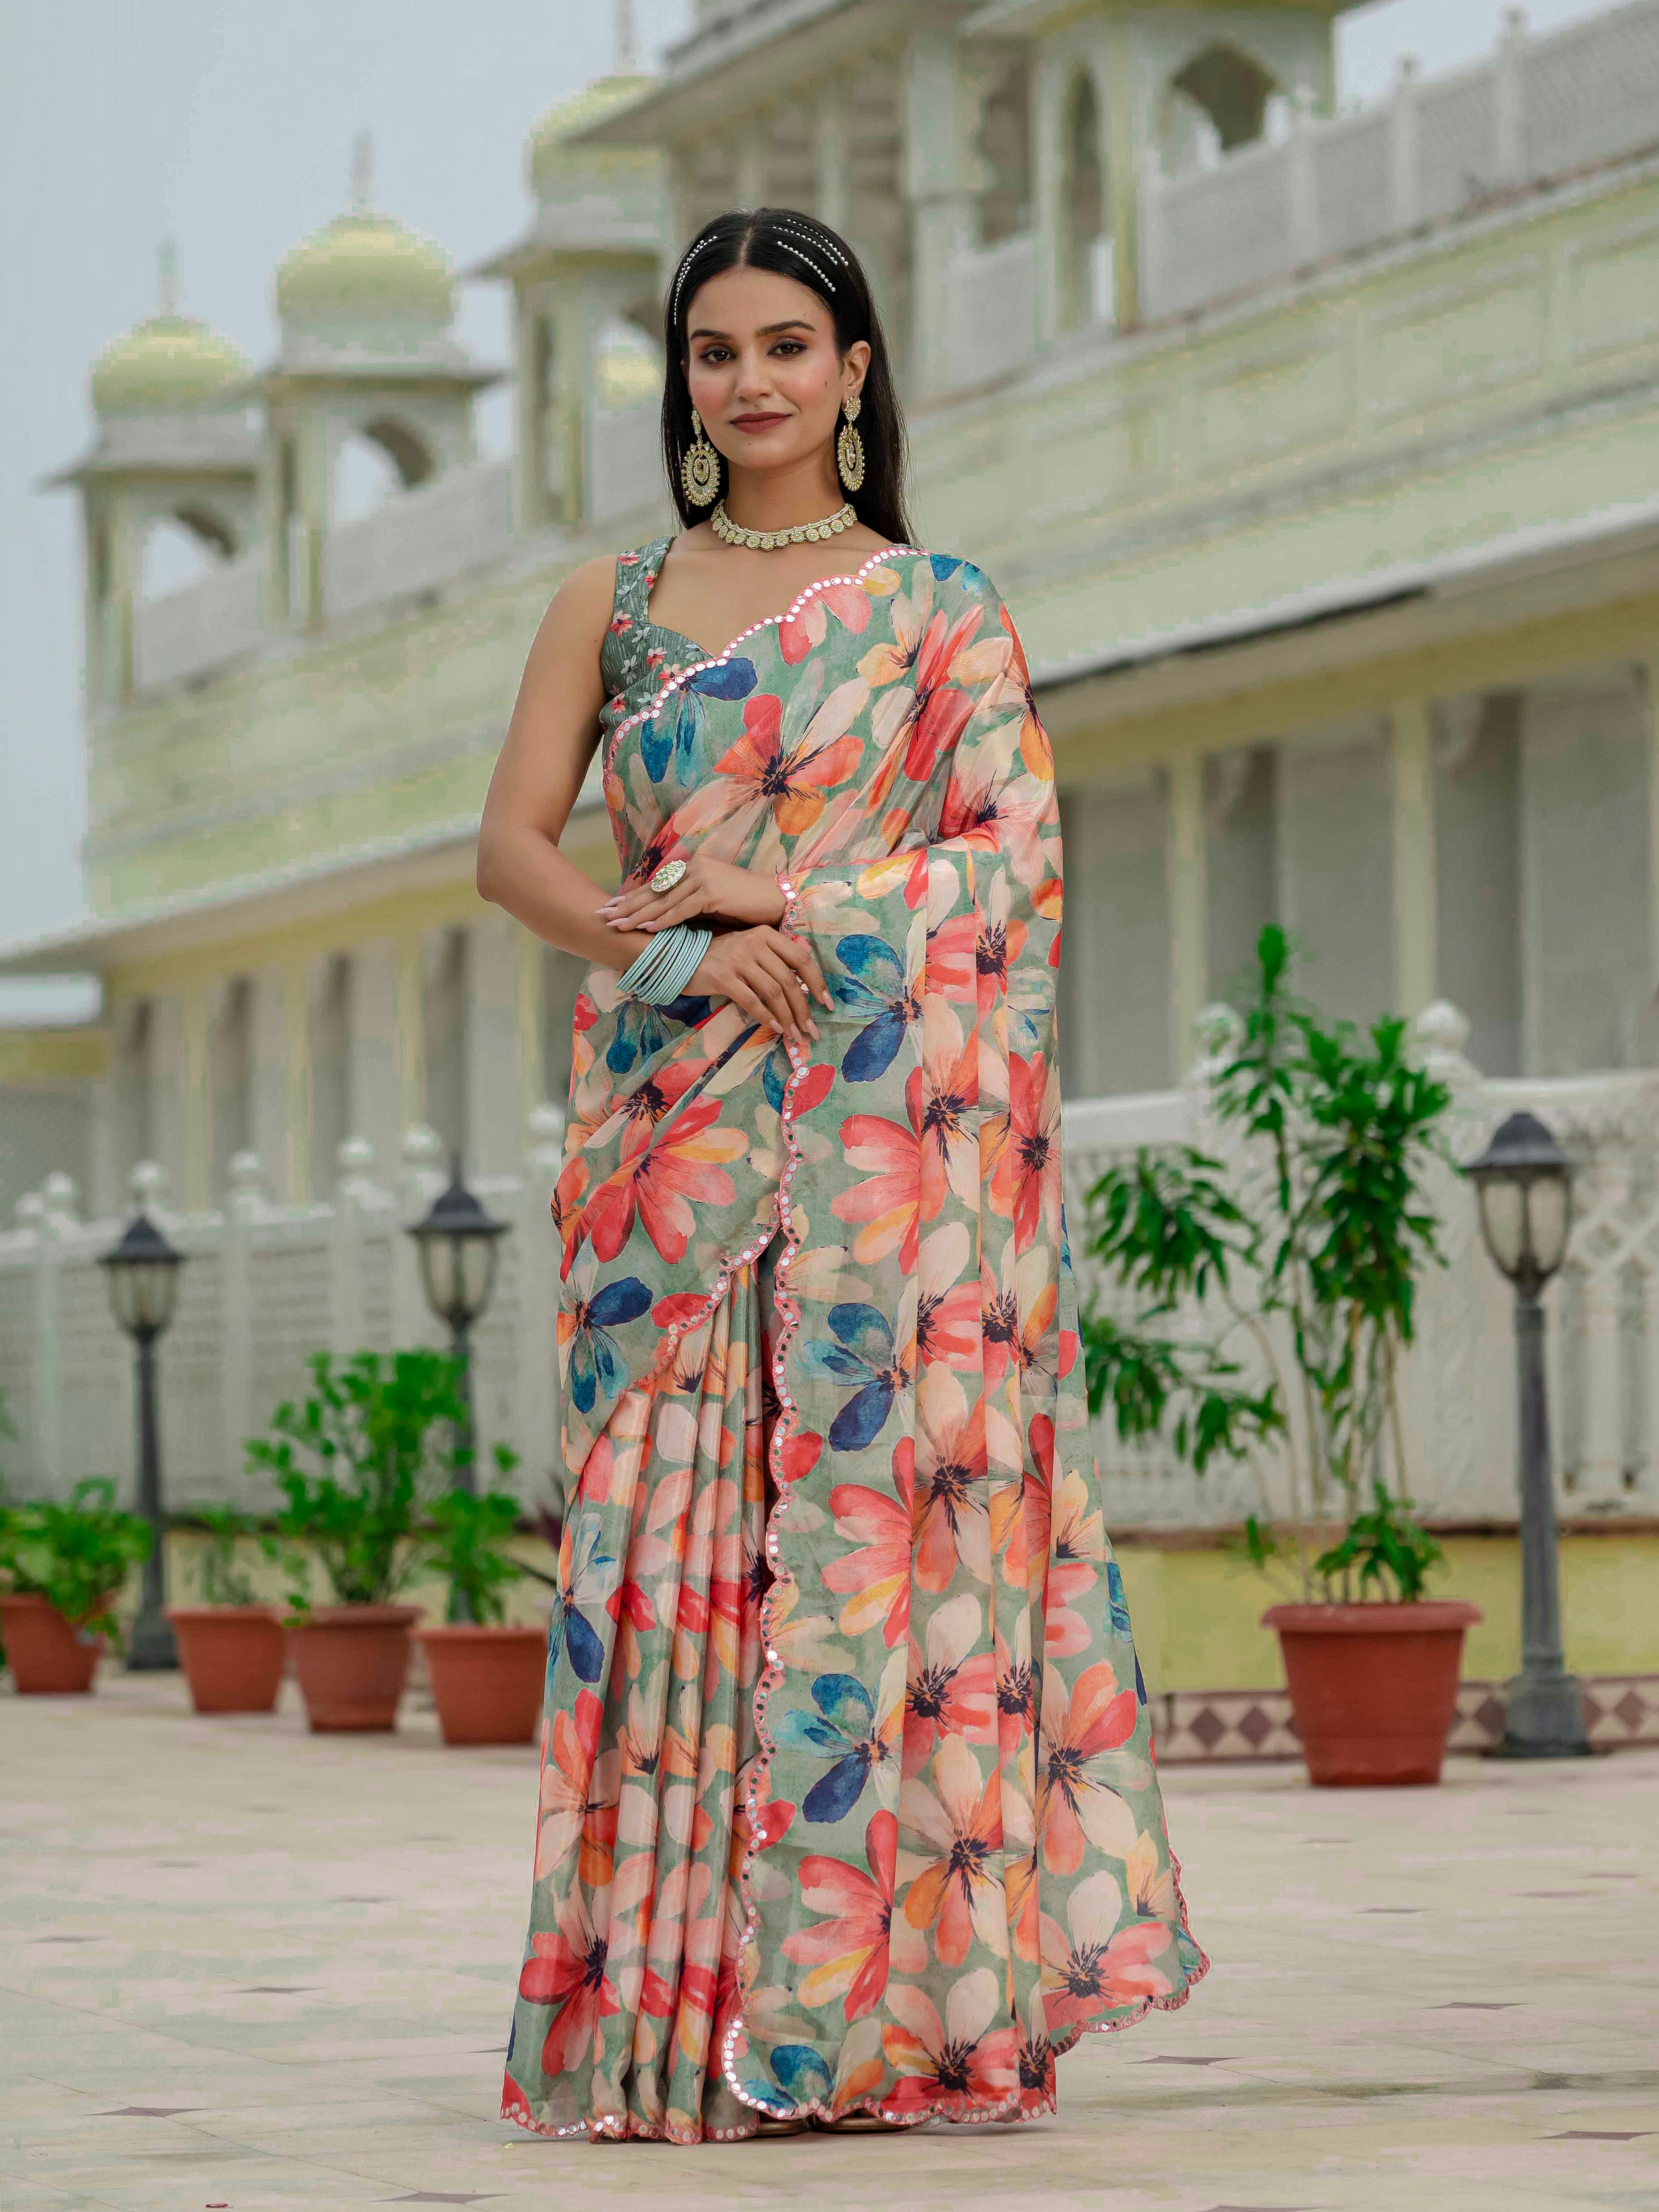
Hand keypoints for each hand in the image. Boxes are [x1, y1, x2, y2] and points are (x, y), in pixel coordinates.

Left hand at [598, 852, 784, 933]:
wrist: (777, 899)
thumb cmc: (746, 905)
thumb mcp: (711, 902)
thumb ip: (688, 904)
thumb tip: (663, 917)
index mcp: (693, 866)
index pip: (657, 884)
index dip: (632, 897)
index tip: (612, 907)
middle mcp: (695, 867)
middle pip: (654, 890)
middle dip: (627, 905)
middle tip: (603, 915)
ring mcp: (703, 877)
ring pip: (664, 901)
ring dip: (639, 915)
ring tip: (618, 925)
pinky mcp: (712, 891)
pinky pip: (683, 910)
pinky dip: (664, 920)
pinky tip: (647, 929)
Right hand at [688, 926, 831, 1045]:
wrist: (680, 956)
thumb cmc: (720, 956)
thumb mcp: (749, 949)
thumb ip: (773, 960)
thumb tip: (803, 988)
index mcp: (766, 934)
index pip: (800, 958)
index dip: (817, 982)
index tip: (827, 1004)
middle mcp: (755, 943)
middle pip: (789, 979)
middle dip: (804, 1009)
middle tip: (811, 1030)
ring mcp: (739, 959)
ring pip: (773, 992)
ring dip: (788, 1017)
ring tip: (795, 1035)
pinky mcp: (723, 977)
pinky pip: (751, 1001)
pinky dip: (767, 1017)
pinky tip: (776, 1028)